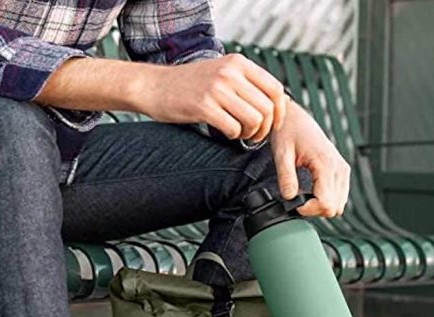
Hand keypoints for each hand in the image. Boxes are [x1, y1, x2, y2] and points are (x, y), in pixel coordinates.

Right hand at [132, 54, 288, 142]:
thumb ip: (244, 81)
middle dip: (265, 128)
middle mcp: (230, 73)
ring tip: (241, 135)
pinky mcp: (203, 106)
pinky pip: (233, 128)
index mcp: (238, 63)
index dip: (280, 111)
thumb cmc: (187, 84)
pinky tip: (226, 133)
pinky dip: (234, 136)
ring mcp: (217, 89)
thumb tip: (272, 102)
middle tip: (254, 135)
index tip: (275, 124)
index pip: (275, 88)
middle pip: (267, 107)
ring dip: (251, 134)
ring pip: (254, 119)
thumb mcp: (220, 71)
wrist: (153, 86)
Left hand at [271, 101, 349, 217]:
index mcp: (326, 164)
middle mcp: (339, 168)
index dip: (308, 210)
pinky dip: (326, 199)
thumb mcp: (281, 154)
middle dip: (314, 210)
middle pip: (334, 208)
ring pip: (339, 205)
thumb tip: (289, 198)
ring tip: (302, 195)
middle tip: (296, 200)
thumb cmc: (288, 133)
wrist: (296, 119)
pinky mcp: (342, 170)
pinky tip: (311, 192)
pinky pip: (339, 196)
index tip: (293, 204)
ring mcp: (343, 169)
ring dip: (320, 206)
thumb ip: (286, 177)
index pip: (325, 203)